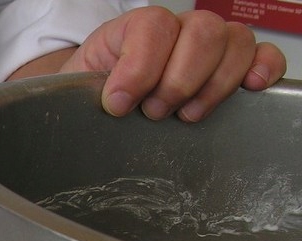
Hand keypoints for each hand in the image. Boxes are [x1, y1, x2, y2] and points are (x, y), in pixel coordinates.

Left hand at [67, 7, 286, 121]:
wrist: (96, 104)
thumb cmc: (90, 97)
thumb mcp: (75, 92)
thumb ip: (79, 94)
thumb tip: (98, 110)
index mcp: (133, 28)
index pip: (152, 27)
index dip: (139, 68)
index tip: (119, 104)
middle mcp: (177, 29)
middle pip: (202, 32)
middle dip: (178, 82)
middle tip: (155, 113)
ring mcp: (208, 44)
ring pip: (233, 42)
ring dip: (212, 85)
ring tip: (186, 115)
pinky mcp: (231, 65)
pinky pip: (262, 55)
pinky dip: (263, 68)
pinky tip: (249, 88)